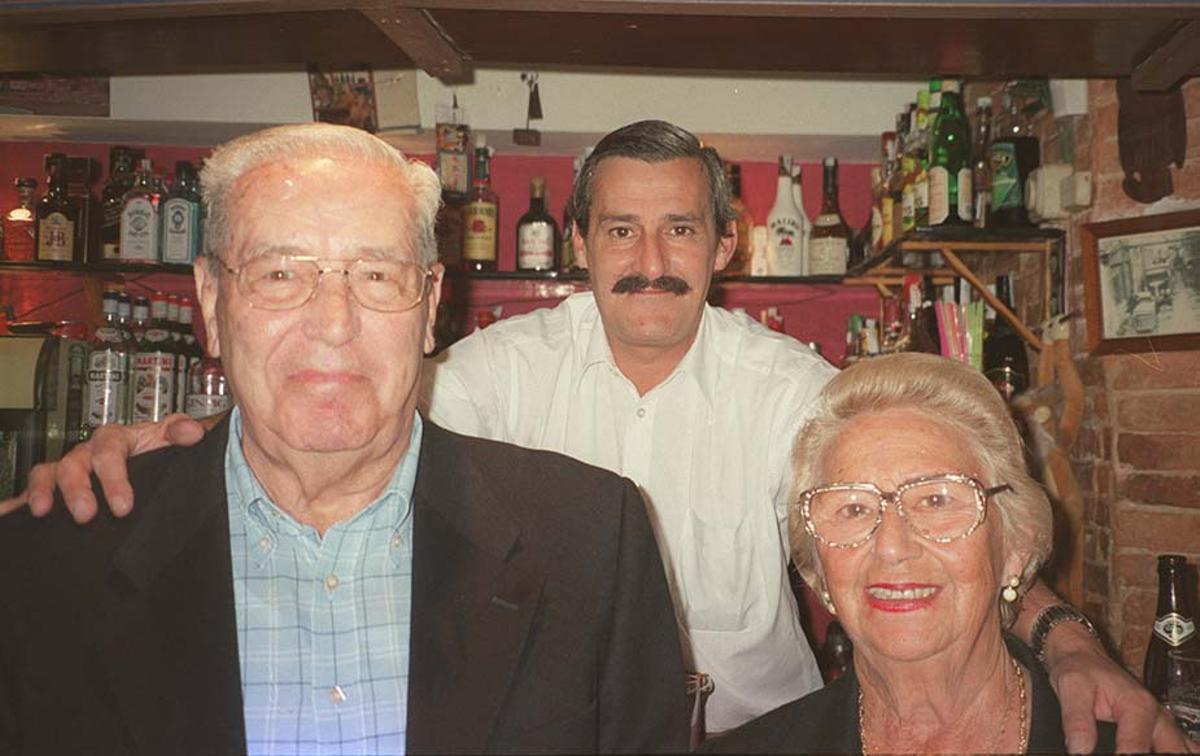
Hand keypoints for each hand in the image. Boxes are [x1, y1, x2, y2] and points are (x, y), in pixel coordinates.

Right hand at [1, 414, 207, 523]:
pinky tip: (9, 512)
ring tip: (43, 511)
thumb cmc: (157, 453)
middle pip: (74, 463)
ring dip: (43, 491)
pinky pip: (29, 491)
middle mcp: (88, 453)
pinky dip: (16, 501)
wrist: (152, 469)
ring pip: (47, 473)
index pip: (110, 450)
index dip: (114, 476)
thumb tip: (193, 432)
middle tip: (86, 515)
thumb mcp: (171, 441)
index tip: (123, 505)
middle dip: (77, 489)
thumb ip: (181, 433)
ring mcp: (69, 471)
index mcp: (117, 440)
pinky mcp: (55, 490)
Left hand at [1045, 620, 1195, 752]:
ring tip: (1133, 753)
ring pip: (1180, 748)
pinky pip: (1182, 745)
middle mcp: (1156, 714)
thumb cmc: (1080, 668)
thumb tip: (1080, 751)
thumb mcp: (1072, 689)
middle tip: (1122, 755)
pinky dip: (1174, 750)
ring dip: (1164, 753)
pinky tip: (1157, 751)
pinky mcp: (1163, 727)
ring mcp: (1163, 722)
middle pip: (1169, 751)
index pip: (1136, 748)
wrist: (1084, 656)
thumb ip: (1077, 722)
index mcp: (1137, 704)